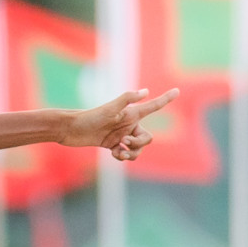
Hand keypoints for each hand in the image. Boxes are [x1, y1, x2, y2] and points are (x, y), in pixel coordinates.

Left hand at [60, 88, 179, 160]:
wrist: (69, 129)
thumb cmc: (89, 117)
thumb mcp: (108, 109)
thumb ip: (126, 99)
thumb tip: (145, 91)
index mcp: (130, 114)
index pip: (152, 106)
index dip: (165, 99)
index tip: (177, 90)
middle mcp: (127, 124)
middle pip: (147, 137)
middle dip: (140, 143)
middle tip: (125, 142)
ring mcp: (120, 135)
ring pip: (138, 149)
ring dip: (133, 154)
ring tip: (120, 152)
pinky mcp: (112, 144)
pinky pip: (126, 154)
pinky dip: (123, 156)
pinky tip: (114, 154)